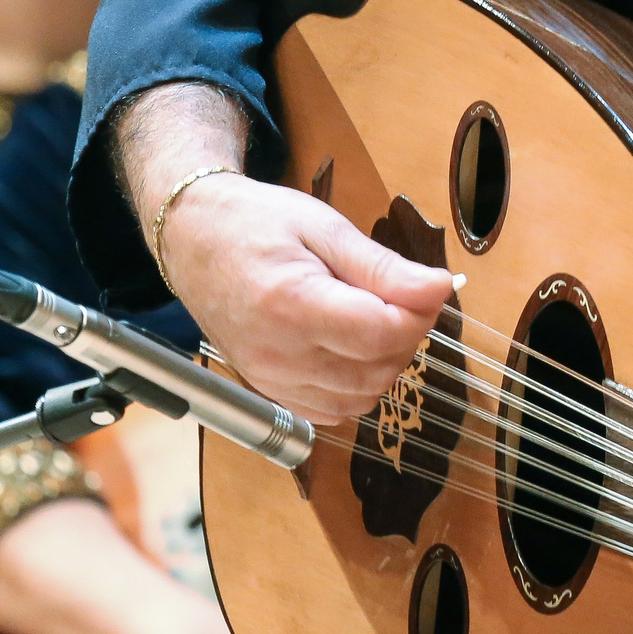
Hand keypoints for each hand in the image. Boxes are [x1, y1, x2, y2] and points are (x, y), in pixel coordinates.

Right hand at [160, 170, 452, 423]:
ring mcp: (269, 380)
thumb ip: (384, 268)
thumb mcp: (325, 228)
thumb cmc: (254, 224)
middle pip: (377, 370)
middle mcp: (277, 355)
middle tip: (401, 295)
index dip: (420, 313)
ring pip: (361, 398)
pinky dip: (356, 385)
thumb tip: (440, 288)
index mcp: (291, 305)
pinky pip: (333, 409)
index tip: (427, 286)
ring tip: (372, 316)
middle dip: (406, 335)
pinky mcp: (269, 392)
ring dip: (384, 363)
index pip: (383, 334)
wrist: (192, 238)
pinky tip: (350, 346)